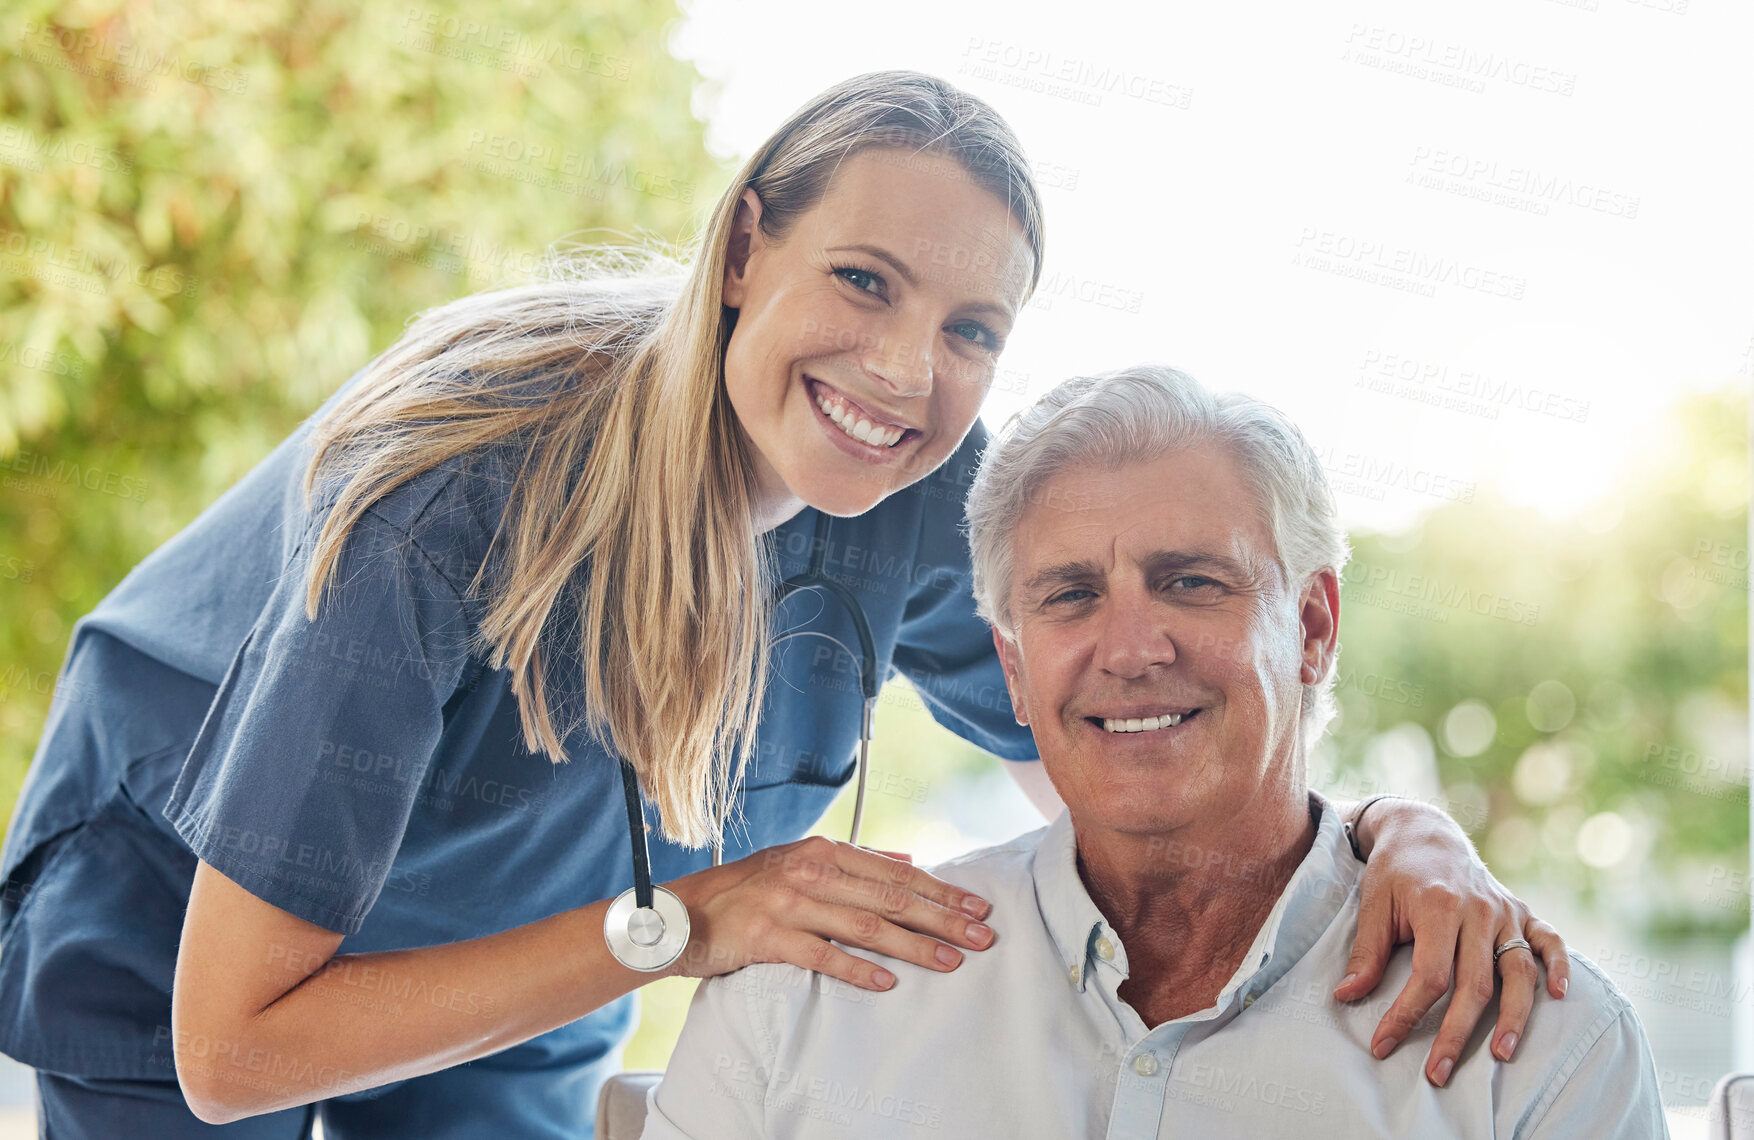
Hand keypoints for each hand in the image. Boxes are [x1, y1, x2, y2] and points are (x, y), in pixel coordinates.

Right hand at [664, 837, 993, 990]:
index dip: (940, 891)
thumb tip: (910, 860)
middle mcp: (811, 872)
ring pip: (865, 926)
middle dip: (942, 919)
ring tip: (949, 962)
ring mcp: (789, 903)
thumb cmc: (747, 891)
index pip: (896, 872)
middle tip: (981, 938)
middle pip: (890, 898)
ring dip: (913, 946)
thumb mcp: (800, 863)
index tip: (977, 908)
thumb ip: (854, 862)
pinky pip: (821, 955)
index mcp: (824, 852)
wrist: (683, 912)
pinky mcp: (769, 936)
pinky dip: (857, 969)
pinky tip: (887, 984)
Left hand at [1334, 802, 1569, 1087]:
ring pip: (1517, 972)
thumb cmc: (1394, 872)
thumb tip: (1347, 996)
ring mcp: (1505, 912)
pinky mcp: (1522, 911)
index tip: (1383, 1045)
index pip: (1430, 976)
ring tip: (1502, 1056)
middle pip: (1475, 985)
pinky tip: (1558, 995)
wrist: (1425, 832)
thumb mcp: (1373, 904)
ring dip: (1514, 1017)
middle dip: (1455, 1034)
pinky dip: (1558, 965)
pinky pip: (1548, 940)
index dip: (1406, 1015)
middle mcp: (1479, 911)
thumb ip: (1367, 953)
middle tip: (1437, 1074)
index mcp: (1439, 907)